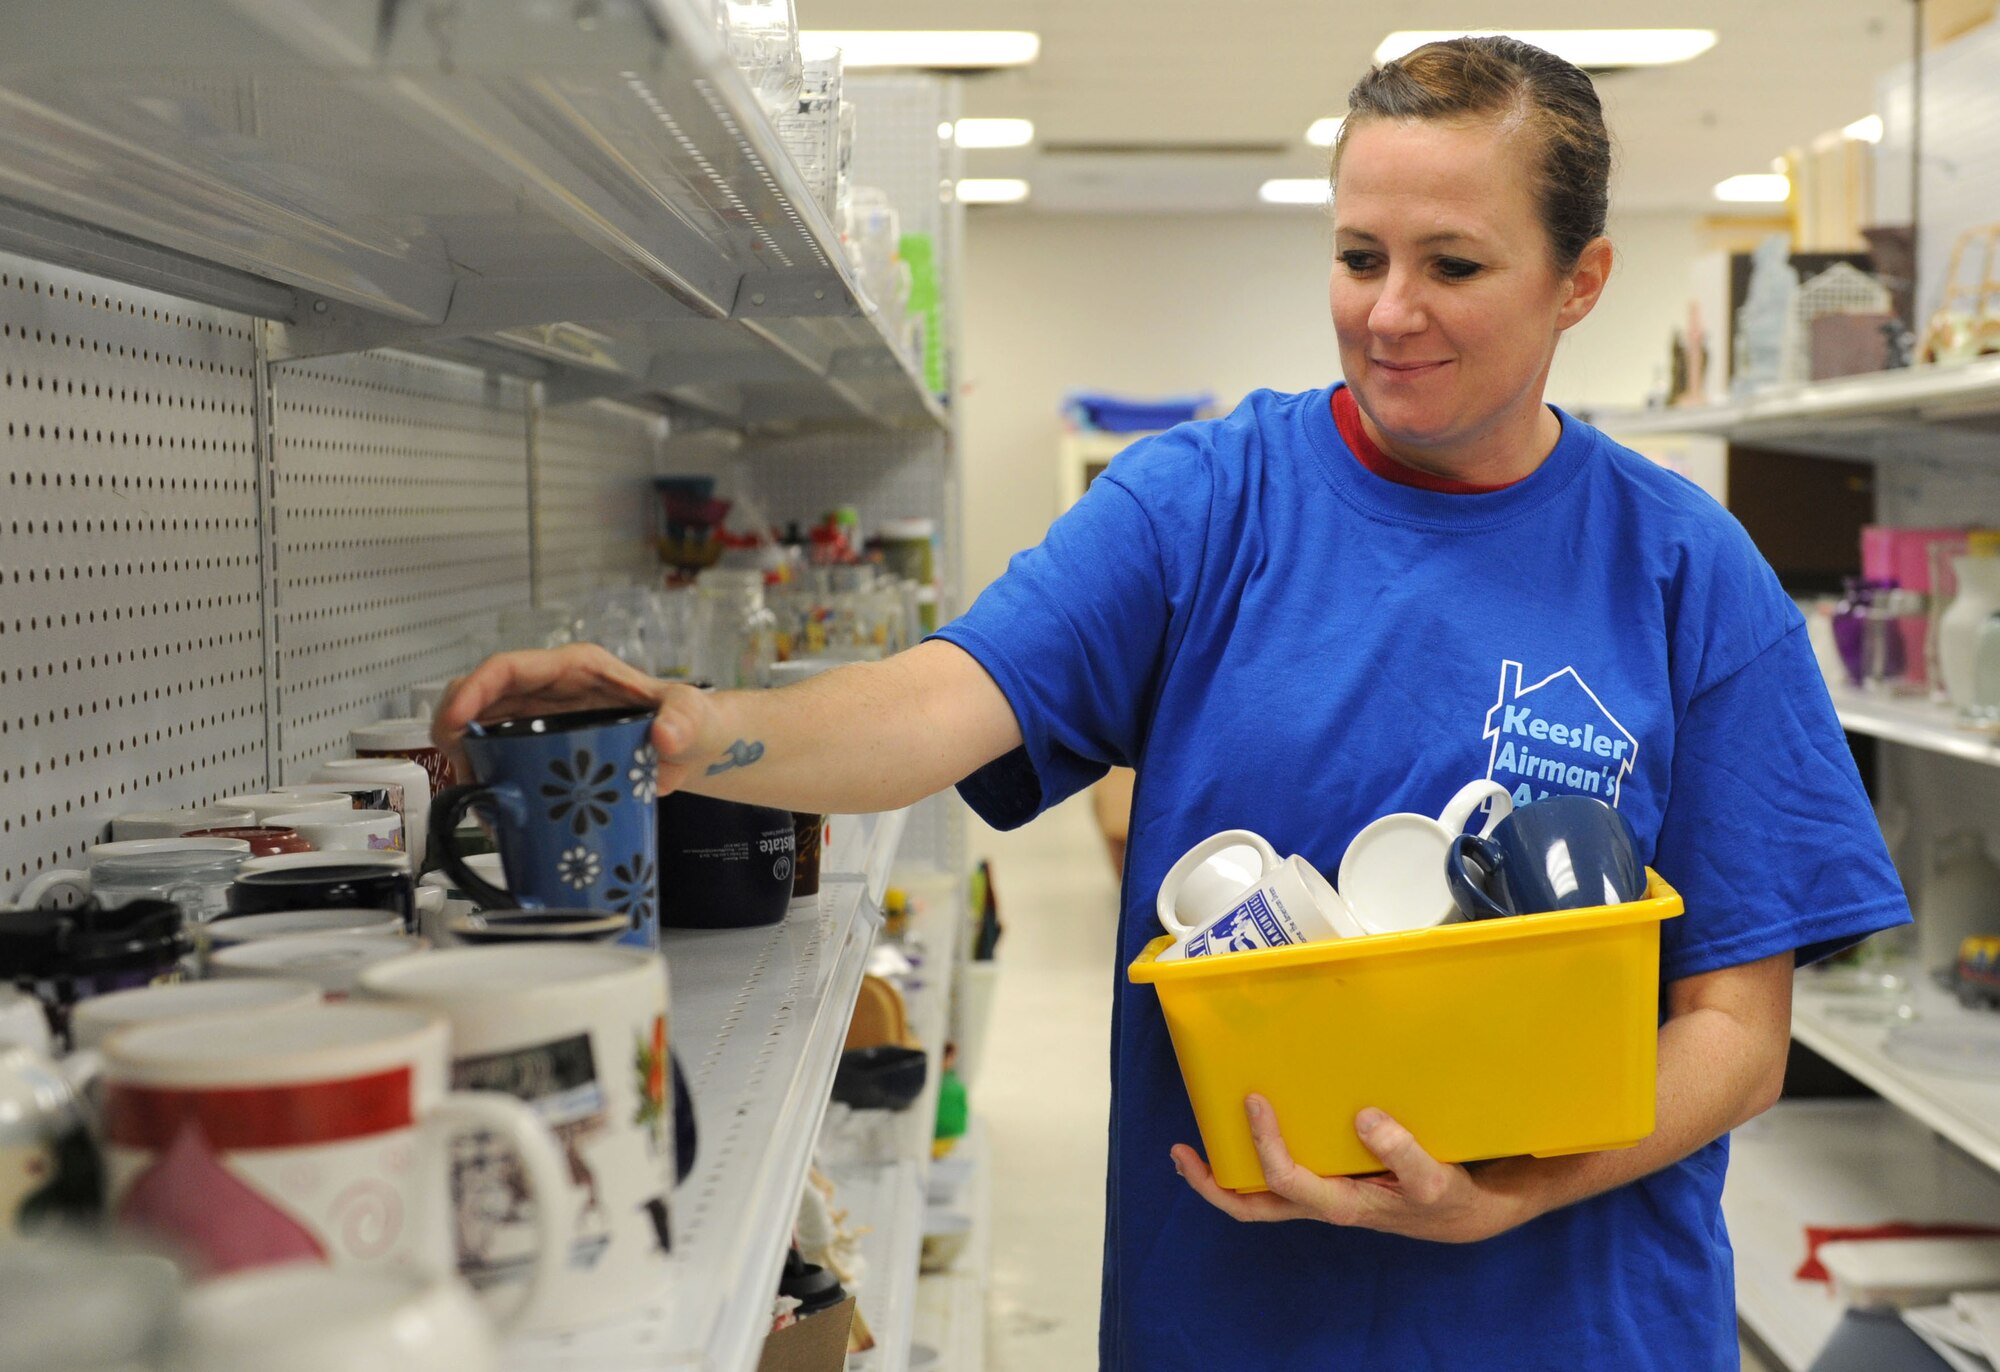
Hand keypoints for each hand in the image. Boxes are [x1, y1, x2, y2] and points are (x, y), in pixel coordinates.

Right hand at [432, 645, 719, 794]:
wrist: (695, 750)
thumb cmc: (690, 719)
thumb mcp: (692, 713)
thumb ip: (684, 719)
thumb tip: (664, 735)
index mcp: (576, 669)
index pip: (509, 668)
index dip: (473, 690)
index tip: (455, 720)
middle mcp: (550, 691)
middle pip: (480, 697)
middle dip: (454, 728)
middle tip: (458, 768)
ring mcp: (542, 721)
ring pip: (480, 730)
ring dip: (466, 760)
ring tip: (477, 796)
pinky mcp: (543, 751)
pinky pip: (501, 759)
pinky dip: (488, 781)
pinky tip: (494, 810)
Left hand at [1170, 1095, 1525, 1243]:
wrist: (1463, 1212)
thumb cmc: (1444, 1196)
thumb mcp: (1434, 1178)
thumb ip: (1403, 1152)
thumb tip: (1364, 1119)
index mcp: (1339, 1204)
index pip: (1284, 1180)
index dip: (1263, 1144)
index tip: (1255, 1100)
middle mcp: (1320, 1203)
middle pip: (1251, 1206)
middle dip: (1211, 1184)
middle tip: (1179, 1151)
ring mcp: (1321, 1196)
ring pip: (1258, 1198)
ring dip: (1222, 1178)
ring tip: (1192, 1148)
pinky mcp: (1329, 1183)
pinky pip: (1279, 1180)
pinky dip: (1254, 1162)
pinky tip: (1248, 1132)